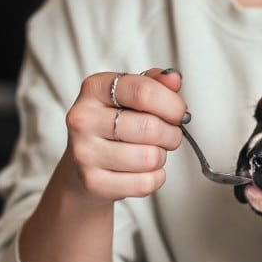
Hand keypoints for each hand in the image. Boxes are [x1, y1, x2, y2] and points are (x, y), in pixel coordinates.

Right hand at [61, 67, 188, 202]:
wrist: (83, 165)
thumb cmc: (114, 125)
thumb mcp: (130, 97)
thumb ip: (154, 84)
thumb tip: (174, 79)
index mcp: (94, 89)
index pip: (143, 91)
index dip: (172, 104)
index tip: (179, 112)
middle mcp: (84, 119)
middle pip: (150, 128)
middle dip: (171, 134)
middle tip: (168, 136)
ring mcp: (85, 153)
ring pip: (150, 157)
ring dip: (161, 157)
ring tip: (150, 152)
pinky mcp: (94, 182)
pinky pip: (145, 183)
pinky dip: (155, 178)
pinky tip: (143, 170)